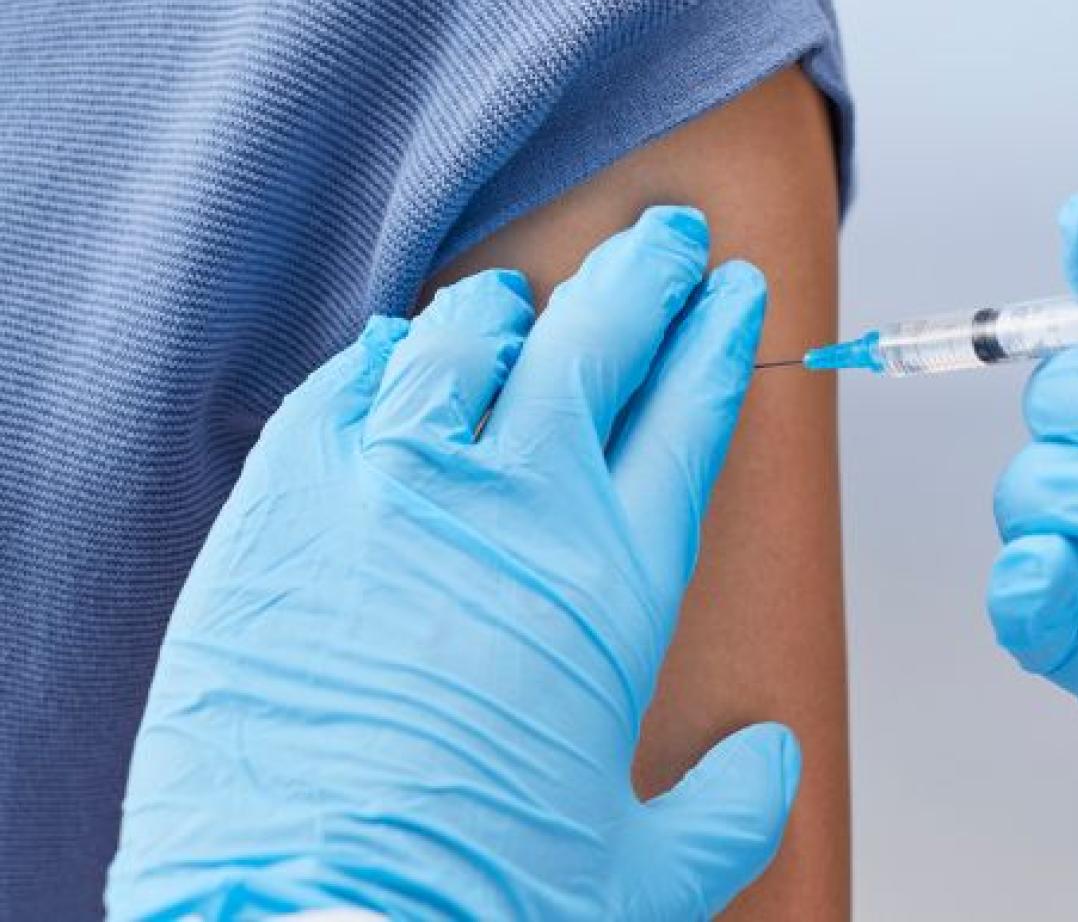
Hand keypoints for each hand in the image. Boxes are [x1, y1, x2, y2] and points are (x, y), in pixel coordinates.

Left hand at [107, 207, 798, 919]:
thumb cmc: (474, 904)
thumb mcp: (642, 873)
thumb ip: (725, 807)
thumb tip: (771, 768)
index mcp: (615, 576)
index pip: (689, 410)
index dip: (719, 337)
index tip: (733, 293)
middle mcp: (515, 504)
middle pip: (597, 340)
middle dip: (646, 275)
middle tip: (667, 241)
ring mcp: (393, 489)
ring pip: (467, 337)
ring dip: (513, 306)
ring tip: (526, 297)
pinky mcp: (286, 504)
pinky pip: (348, 384)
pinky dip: (386, 357)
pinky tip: (398, 350)